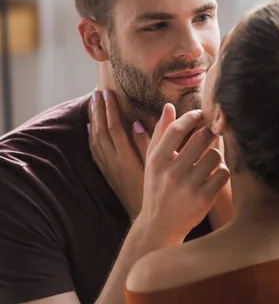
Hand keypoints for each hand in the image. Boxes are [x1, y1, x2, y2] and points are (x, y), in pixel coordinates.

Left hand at [88, 90, 149, 220]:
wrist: (149, 218)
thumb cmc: (156, 190)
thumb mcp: (156, 166)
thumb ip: (147, 144)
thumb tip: (138, 122)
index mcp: (126, 157)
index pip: (114, 127)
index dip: (111, 109)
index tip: (109, 93)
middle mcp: (113, 162)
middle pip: (101, 131)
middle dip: (99, 110)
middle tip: (97, 92)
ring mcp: (108, 168)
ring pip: (95, 139)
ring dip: (93, 120)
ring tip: (92, 104)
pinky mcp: (107, 174)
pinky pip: (94, 151)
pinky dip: (90, 137)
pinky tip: (89, 129)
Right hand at [136, 103, 229, 243]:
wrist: (159, 226)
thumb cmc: (157, 186)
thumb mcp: (153, 160)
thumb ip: (161, 132)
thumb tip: (169, 106)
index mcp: (157, 159)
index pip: (177, 128)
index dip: (191, 117)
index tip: (199, 115)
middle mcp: (171, 172)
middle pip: (201, 138)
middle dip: (208, 133)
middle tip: (209, 134)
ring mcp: (188, 186)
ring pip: (215, 155)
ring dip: (216, 154)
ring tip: (210, 158)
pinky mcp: (203, 200)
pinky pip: (223, 174)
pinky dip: (221, 172)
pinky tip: (214, 174)